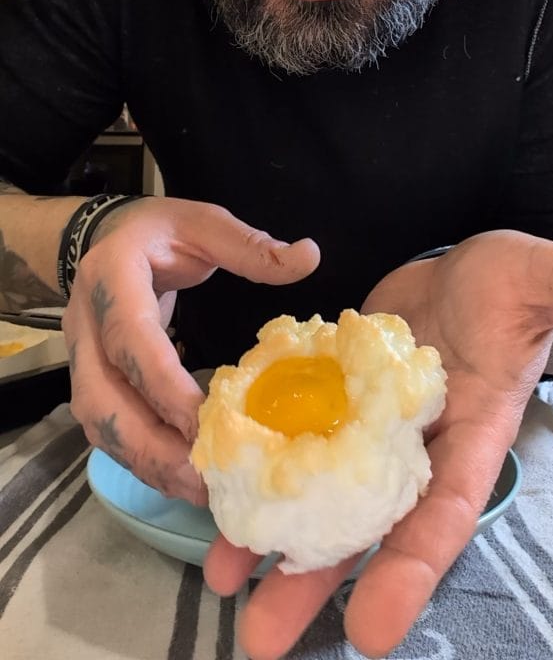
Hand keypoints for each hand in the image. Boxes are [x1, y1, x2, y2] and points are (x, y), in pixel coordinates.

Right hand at [61, 197, 318, 500]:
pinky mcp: (92, 383)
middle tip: (203, 479)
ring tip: (200, 492)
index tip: (207, 422)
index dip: (164, 385)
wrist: (104, 238)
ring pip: (100, 425)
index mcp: (111, 276)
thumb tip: (308, 257)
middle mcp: (85, 324)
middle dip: (150, 445)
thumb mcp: (202, 223)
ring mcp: (81, 358)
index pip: (131, 338)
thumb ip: (250, 245)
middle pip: (102, 398)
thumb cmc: (159, 232)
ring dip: (146, 463)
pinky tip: (184, 480)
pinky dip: (143, 460)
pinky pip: (109, 432)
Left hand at [204, 230, 552, 658]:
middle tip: (261, 639)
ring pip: (314, 492)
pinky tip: (213, 486)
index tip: (369, 634)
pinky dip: (254, 463)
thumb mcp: (538, 281)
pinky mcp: (330, 396)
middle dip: (314, 583)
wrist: (454, 271)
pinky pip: (289, 436)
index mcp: (469, 440)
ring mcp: (365, 427)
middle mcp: (412, 451)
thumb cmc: (505, 283)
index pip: (443, 516)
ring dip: (267, 537)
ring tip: (220, 581)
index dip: (410, 573)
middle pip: (364, 527)